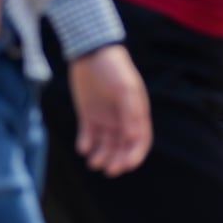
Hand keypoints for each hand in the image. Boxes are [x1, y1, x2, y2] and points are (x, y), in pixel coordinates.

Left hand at [69, 44, 151, 176]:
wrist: (91, 52)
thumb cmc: (114, 69)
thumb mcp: (126, 89)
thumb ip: (131, 113)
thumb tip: (133, 138)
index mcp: (136, 114)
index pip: (139, 142)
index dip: (134, 156)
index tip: (125, 166)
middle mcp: (122, 119)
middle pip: (121, 147)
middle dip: (116, 160)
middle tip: (107, 169)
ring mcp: (105, 117)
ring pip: (105, 144)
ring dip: (101, 156)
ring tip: (93, 162)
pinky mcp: (88, 114)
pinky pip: (88, 135)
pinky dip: (86, 144)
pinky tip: (82, 149)